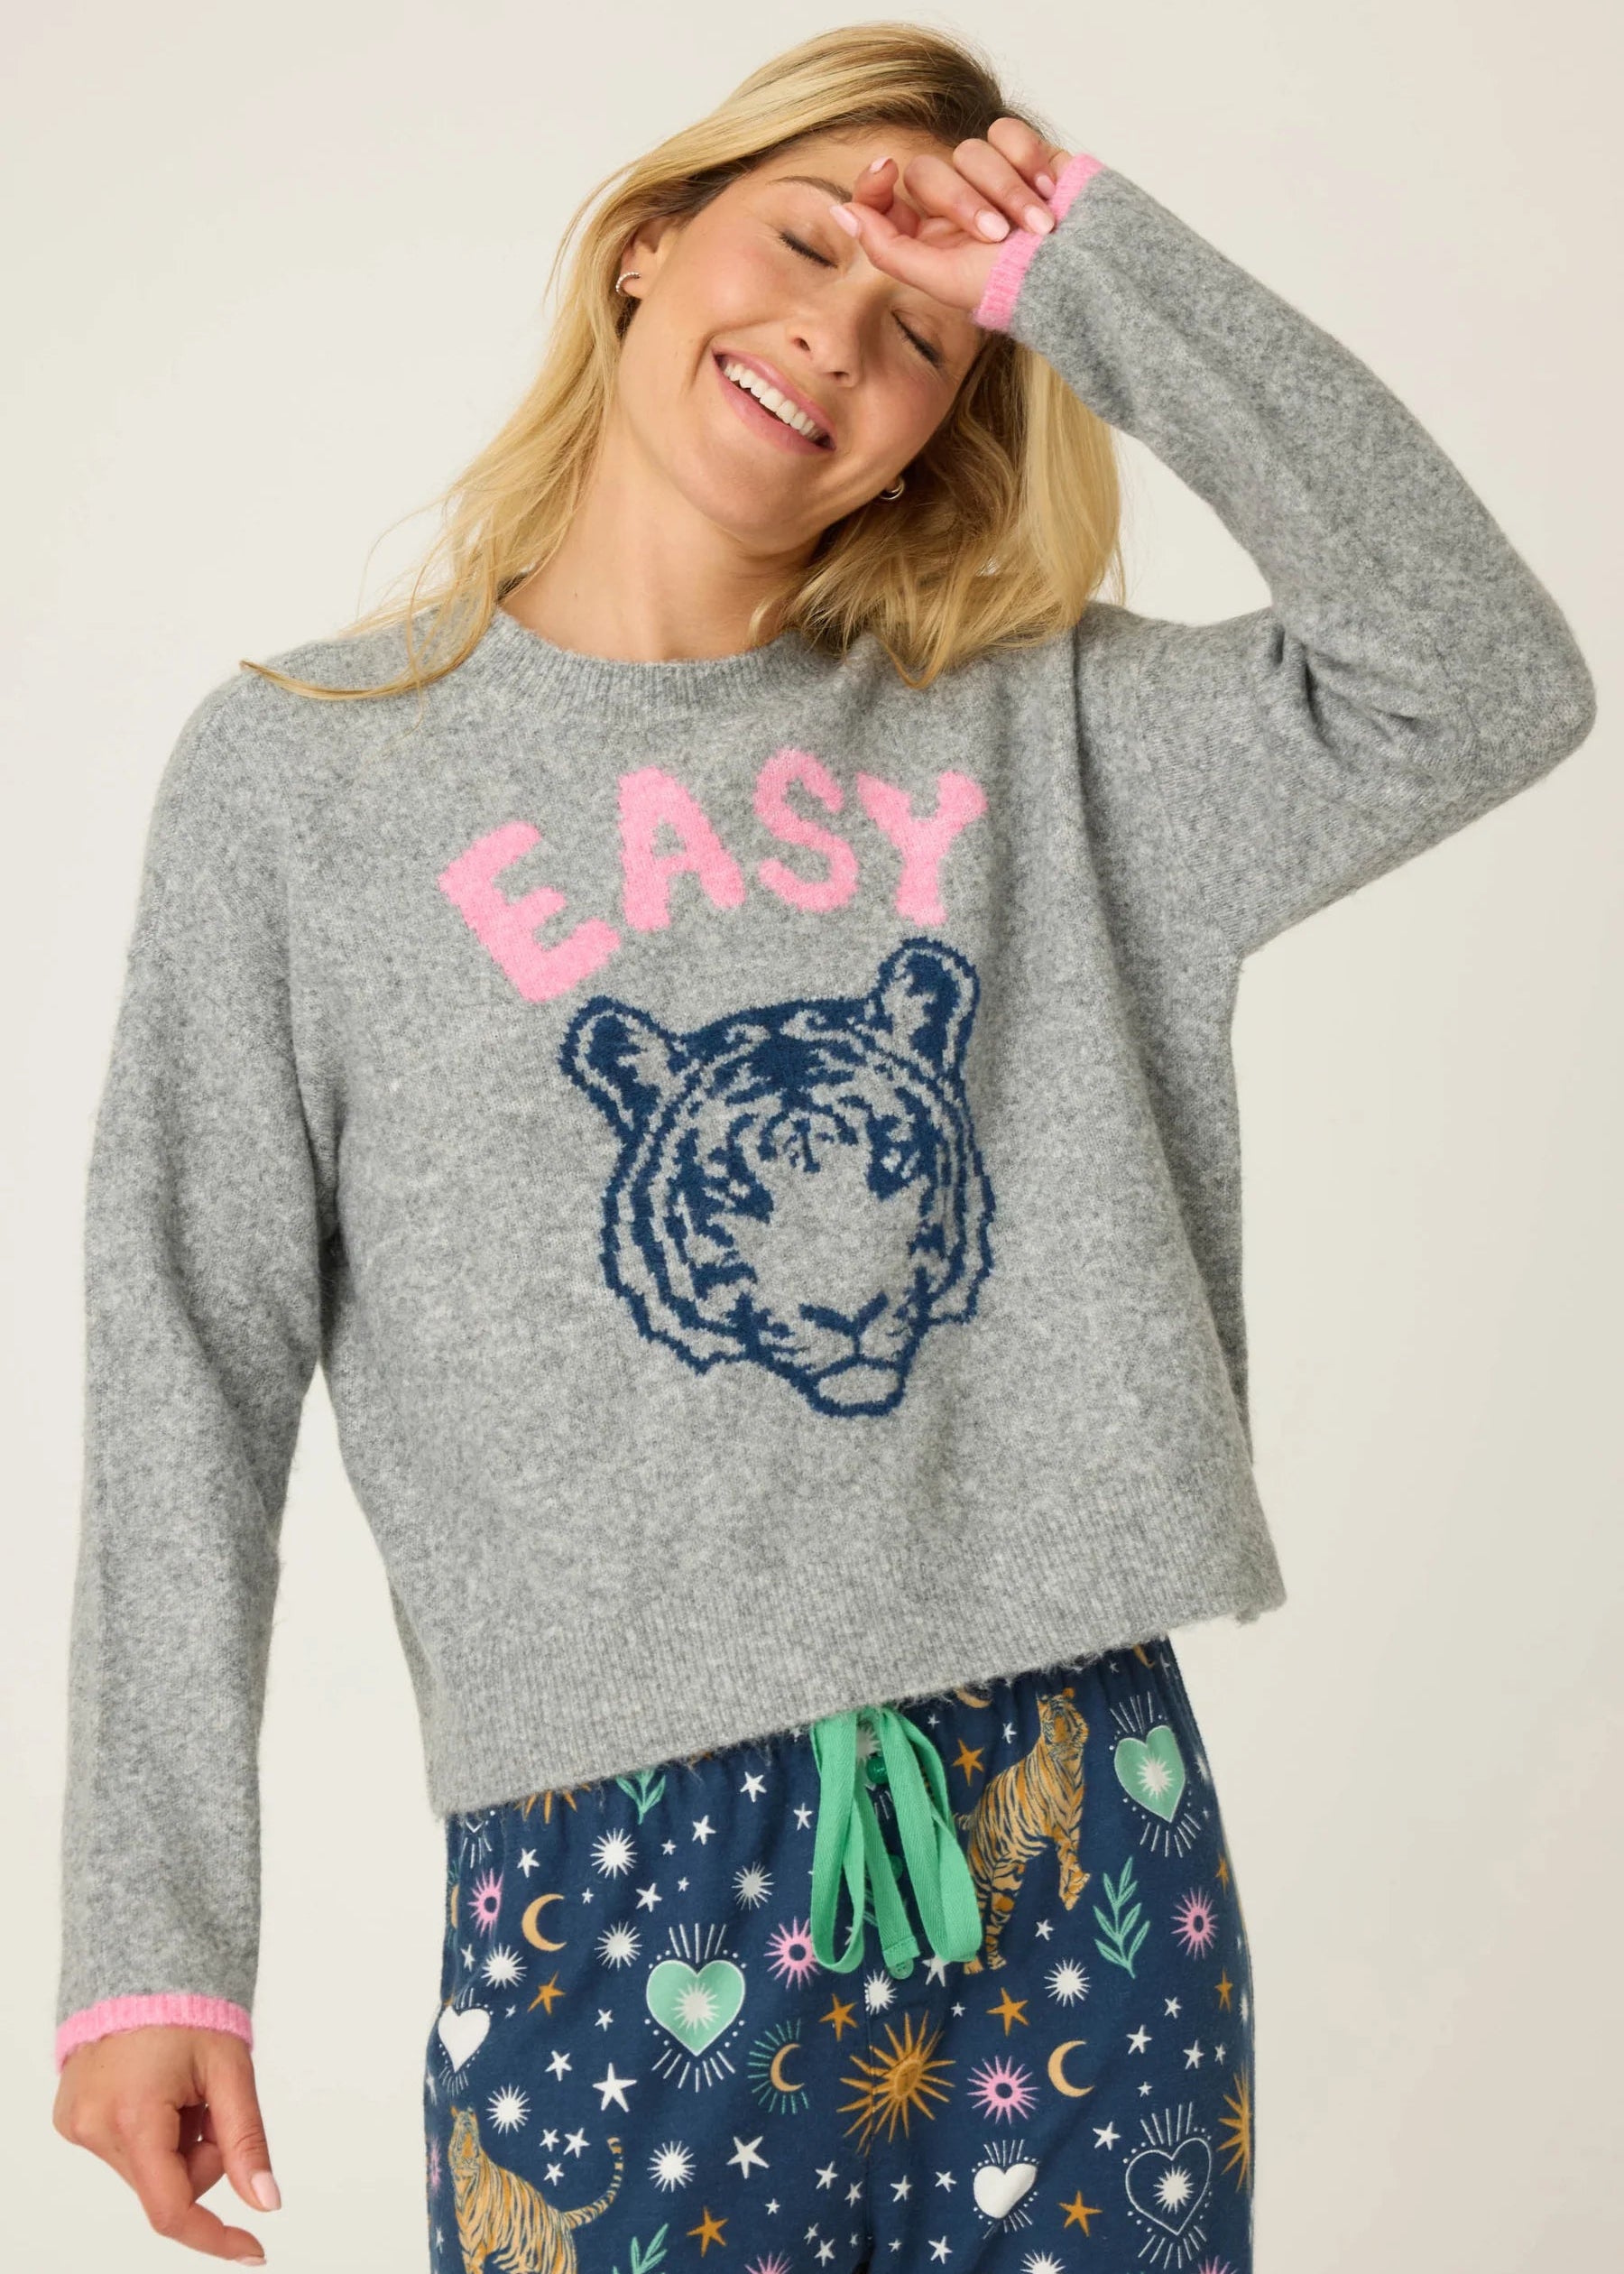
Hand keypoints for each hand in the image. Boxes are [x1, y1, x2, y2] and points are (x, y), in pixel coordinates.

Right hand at [53, 2028, 278, 2263]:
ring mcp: (76, 2125)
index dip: (214, 2236)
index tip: (254, 2250)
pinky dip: (150, 2132)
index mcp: (133, 2117)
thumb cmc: (188, 2008)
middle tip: (208, 2102)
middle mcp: (94, 2127)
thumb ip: (246, 2141)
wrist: (141, 1964)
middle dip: (200, 2155)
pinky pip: (124, 2151)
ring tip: (178, 2088)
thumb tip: (266, 2202)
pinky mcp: (70, 2119)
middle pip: (167, 2185)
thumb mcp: (231, 2071)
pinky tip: (153, 2089)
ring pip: (148, 2170)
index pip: (171, 2208)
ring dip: (175, 2141)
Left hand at [827, 120, 1075, 316]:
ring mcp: (987, 179)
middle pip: (928, 173)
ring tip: (1039, 226)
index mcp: (926, 239)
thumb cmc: (1014, 289)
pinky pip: (1005, 132)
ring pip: (970, 152)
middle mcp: (952, 206)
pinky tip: (1050, 190)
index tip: (885, 172)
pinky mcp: (1023, 155)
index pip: (884, 197)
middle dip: (964, 202)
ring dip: (1006, 189)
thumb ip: (887, 248)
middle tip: (997, 235)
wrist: (1083, 273)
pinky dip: (1026, 158)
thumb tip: (842, 213)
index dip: (877, 181)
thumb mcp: (941, 278)